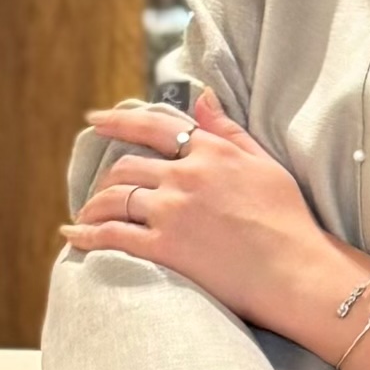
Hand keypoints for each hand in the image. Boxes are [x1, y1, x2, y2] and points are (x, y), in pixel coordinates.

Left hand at [65, 90, 344, 337]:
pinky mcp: (165, 248)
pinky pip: (112, 235)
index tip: (95, 120)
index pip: (154, 126)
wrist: (296, 271)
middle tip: (97, 188)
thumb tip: (202, 97)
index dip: (119, 121)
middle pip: (127, 166)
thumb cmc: (289, 221)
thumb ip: (228, 130)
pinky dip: (86, 234)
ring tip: (85, 216)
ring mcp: (173, 212)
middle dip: (106, 176)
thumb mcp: (265, 164)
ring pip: (114, 197)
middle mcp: (186, 176)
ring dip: (93, 205)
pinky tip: (73, 236)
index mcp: (211, 152)